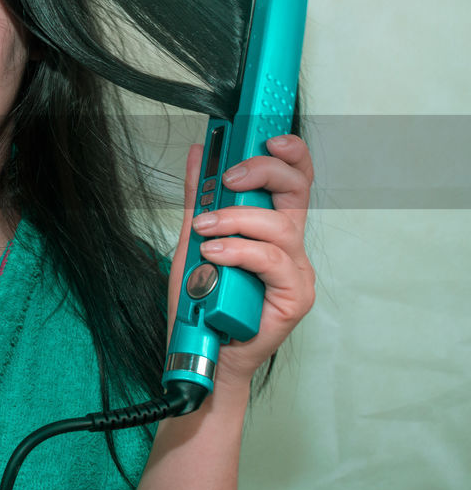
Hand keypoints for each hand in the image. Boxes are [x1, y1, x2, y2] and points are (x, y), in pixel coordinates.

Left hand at [166, 134, 316, 395]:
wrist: (200, 352)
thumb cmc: (201, 301)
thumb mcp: (193, 239)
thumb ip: (199, 197)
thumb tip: (198, 154)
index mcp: (271, 228)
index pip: (292, 180)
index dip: (286, 154)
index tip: (264, 137)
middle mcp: (290, 246)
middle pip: (297, 191)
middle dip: (263, 172)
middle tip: (228, 176)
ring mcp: (297, 271)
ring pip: (280, 227)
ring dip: (236, 220)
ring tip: (204, 230)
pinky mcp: (295, 296)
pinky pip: (272, 261)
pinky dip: (240, 251)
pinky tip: (215, 253)